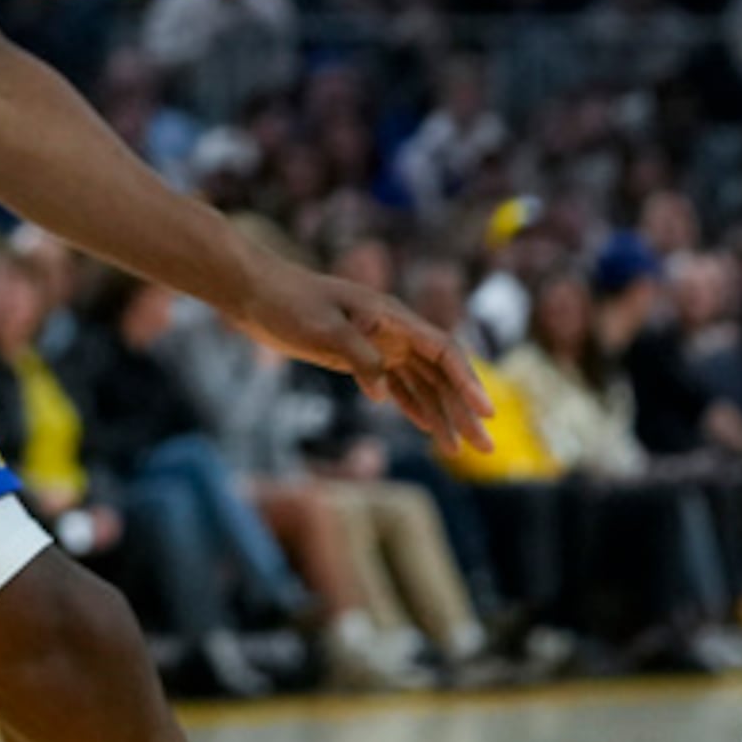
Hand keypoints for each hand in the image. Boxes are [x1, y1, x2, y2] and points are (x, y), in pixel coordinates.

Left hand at [228, 260, 490, 451]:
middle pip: (441, 373)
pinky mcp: (361, 356)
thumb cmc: (287, 302)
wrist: (254, 291)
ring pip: (422, 383)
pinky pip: (398, 384)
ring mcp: (380, 343)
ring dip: (442, 415)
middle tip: (486, 448)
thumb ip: (358, 357)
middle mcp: (394, 330)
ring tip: (458, 451)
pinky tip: (429, 428)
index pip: (443, 350)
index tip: (485, 412)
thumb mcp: (322, 328)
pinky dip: (414, 406)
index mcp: (391, 316)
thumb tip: (382, 394)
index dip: (468, 381)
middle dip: (464, 410)